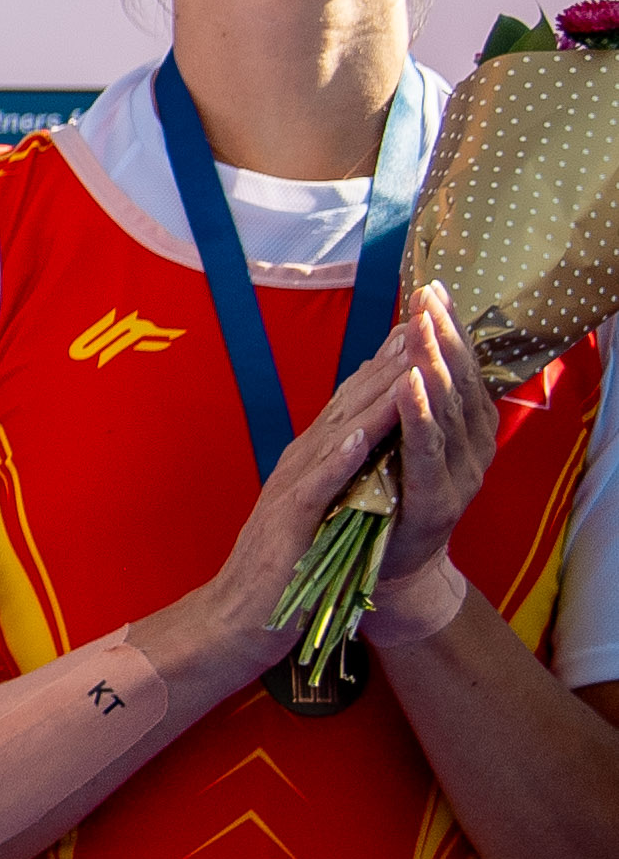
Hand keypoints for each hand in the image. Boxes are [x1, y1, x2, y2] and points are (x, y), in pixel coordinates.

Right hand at [145, 326, 432, 691]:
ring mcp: (292, 492)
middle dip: (389, 363)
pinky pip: (316, 488)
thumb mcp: (317, 508)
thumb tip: (367, 439)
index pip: (353, 403)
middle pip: (349, 404)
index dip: (386, 364)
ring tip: (403, 361)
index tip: (420, 328)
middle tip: (422, 321)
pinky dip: (337, 459)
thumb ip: (337, 471)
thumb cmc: (281, 568)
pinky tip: (359, 435)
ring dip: (372, 397)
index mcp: (310, 461)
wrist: (235, 618)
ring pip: (338, 434)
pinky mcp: (288, 526)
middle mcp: (299, 464)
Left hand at [370, 284, 504, 591]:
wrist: (387, 570)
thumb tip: (407, 336)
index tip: (433, 288)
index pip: (461, 369)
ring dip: (434, 365)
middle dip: (442, 337)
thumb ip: (410, 396)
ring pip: (446, 411)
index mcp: (466, 430)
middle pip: (459, 382)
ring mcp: (457, 476)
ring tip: (421, 326)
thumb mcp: (404, 440)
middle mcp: (471, 449)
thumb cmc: (391, 497)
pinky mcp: (433, 502)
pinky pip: (423, 450)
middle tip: (428, 296)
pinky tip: (409, 383)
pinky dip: (418, 414)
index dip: (449, 329)